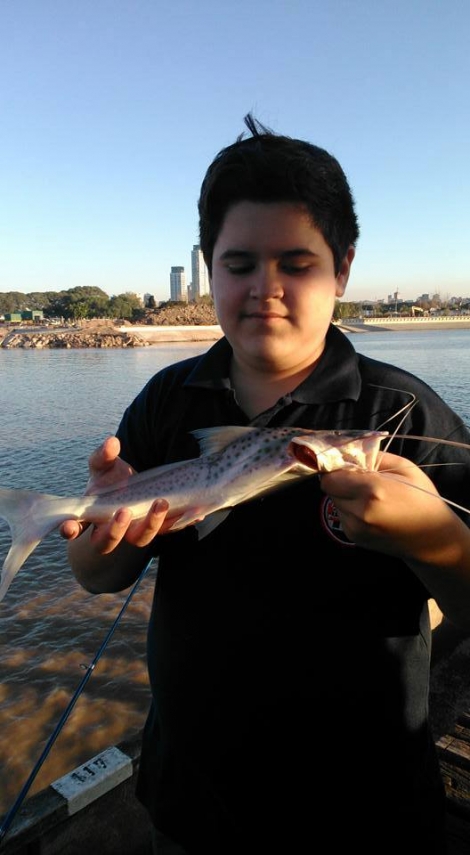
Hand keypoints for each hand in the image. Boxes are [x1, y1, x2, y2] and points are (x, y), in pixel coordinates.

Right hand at [60, 436, 172, 552]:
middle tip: (124, 511)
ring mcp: (134, 531)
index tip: (69, 527)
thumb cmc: (110, 476)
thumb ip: (104, 455)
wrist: (133, 483)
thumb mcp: (104, 464)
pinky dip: (179, 523)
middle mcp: (110, 529)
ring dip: (150, 524)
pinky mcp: (156, 528)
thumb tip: (112, 442)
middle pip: (108, 542)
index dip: (70, 529)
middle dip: (115, 530)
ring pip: (140, 539)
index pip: (75, 528)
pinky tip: (194, 513)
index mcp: (90, 515)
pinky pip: (168, 531)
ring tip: (161, 503)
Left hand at [319, 450, 459, 561]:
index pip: (331, 476)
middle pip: (329, 489)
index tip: (347, 464)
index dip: (336, 467)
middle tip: (361, 479)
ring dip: (345, 495)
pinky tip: (371, 510)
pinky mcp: (354, 538)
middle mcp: (359, 511)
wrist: (432, 538)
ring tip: (369, 497)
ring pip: (335, 502)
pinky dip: (350, 509)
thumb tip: (350, 449)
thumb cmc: (422, 498)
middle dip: (340, 480)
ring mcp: (355, 528)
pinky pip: (342, 515)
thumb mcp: (404, 467)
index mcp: (372, 490)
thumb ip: (373, 455)